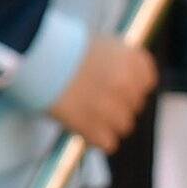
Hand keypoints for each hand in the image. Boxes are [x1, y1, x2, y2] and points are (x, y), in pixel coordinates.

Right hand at [53, 31, 162, 151]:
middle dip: (117, 104)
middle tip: (95, 99)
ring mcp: (114, 109)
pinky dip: (95, 138)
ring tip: (85, 113)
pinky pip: (108, 143)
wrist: (39, 59)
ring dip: (107, 122)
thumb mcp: (98, 44)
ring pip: (123, 126)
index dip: (131, 85)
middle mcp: (129, 85)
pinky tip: (81, 126)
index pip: (147, 81)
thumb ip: (115, 61)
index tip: (116, 86)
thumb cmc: (61, 47)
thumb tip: (118, 77)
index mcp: (132, 61)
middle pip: (135, 105)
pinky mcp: (96, 129)